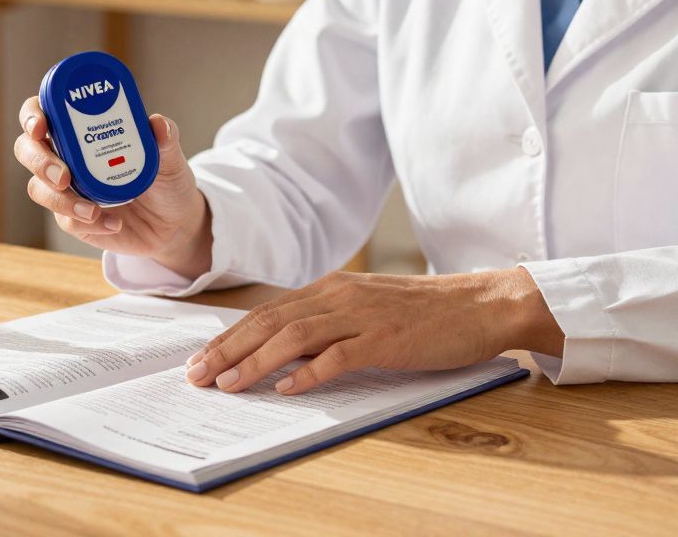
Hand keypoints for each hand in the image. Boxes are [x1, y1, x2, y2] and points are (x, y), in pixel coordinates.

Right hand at [14, 96, 212, 277]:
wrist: (173, 223)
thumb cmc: (166, 180)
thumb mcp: (170, 157)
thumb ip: (165, 138)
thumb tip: (159, 124)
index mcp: (83, 128)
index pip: (43, 111)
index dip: (32, 116)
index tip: (41, 127)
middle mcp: (67, 154)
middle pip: (27, 149)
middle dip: (38, 161)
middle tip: (63, 176)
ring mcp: (66, 188)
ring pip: (38, 188)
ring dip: (60, 200)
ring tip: (92, 210)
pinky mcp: (72, 217)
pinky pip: (64, 220)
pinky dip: (86, 222)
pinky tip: (113, 223)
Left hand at [183, 267, 563, 394]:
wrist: (480, 303)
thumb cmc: (424, 312)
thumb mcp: (366, 309)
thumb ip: (327, 324)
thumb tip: (284, 353)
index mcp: (331, 288)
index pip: (267, 312)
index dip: (230, 337)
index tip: (201, 359)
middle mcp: (339, 296)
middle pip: (270, 322)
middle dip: (228, 350)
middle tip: (198, 375)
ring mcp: (362, 316)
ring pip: (295, 336)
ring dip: (256, 362)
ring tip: (229, 385)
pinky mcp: (387, 338)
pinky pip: (340, 355)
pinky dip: (311, 372)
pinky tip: (289, 389)